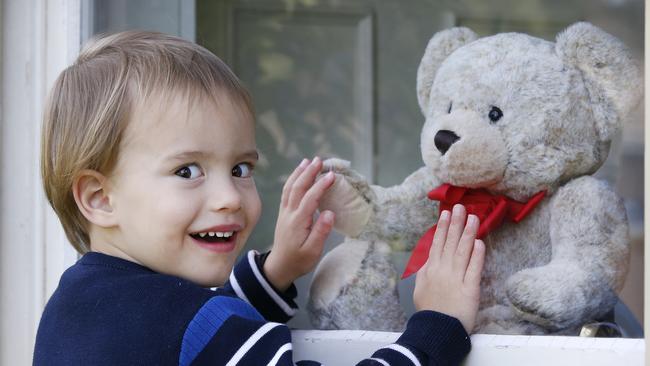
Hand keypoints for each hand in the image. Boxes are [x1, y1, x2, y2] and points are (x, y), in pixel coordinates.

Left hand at [264, 157, 335, 290]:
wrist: (280, 266)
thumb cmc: (299, 260)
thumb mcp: (313, 251)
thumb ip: (321, 232)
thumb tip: (329, 213)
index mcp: (298, 222)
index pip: (310, 199)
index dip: (321, 186)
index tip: (332, 175)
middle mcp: (289, 214)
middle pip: (298, 188)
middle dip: (309, 173)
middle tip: (320, 160)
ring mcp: (285, 212)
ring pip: (290, 188)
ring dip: (299, 173)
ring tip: (308, 161)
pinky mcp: (284, 213)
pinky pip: (286, 192)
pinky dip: (292, 180)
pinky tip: (299, 174)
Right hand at [413, 204, 484, 333]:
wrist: (436, 330)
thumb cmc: (429, 311)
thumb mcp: (421, 289)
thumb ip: (426, 272)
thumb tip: (429, 260)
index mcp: (430, 269)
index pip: (437, 243)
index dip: (443, 227)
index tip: (446, 213)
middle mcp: (443, 270)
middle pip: (450, 242)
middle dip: (456, 223)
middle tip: (461, 207)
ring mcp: (456, 279)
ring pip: (462, 251)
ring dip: (468, 233)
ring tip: (473, 217)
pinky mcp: (469, 289)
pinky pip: (474, 269)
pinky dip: (477, 255)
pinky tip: (480, 243)